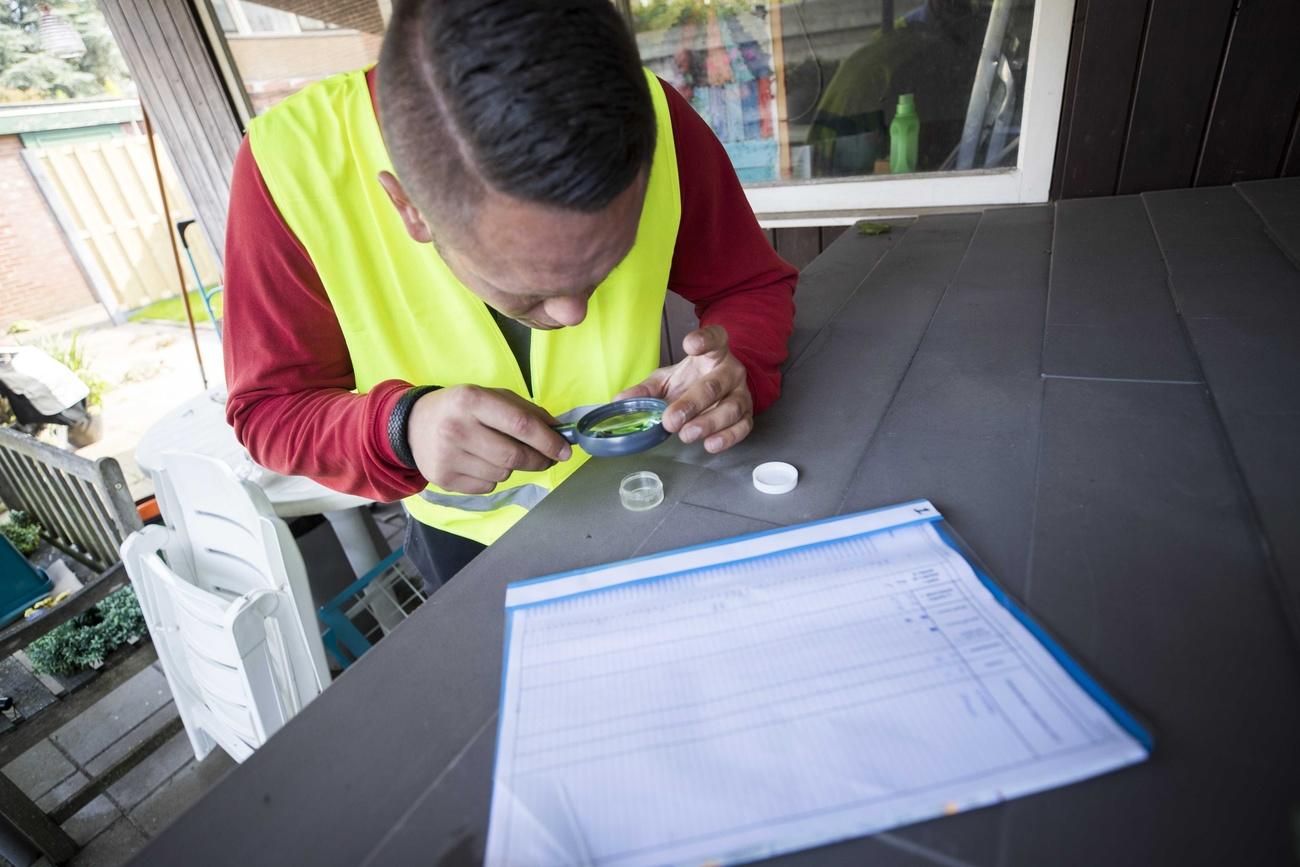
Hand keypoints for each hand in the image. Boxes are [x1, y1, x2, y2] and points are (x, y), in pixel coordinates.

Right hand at [407, 386, 571, 493]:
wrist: (413, 425)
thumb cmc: (460, 408)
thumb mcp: (489, 396)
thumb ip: (524, 410)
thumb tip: (557, 431)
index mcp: (471, 400)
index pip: (520, 424)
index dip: (548, 440)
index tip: (565, 451)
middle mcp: (457, 428)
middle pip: (513, 455)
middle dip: (538, 460)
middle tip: (547, 459)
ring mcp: (448, 456)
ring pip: (502, 474)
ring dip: (512, 467)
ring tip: (500, 453)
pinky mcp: (444, 479)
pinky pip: (487, 486)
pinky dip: (493, 478)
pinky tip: (481, 463)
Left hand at [616, 325, 752, 453]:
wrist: (718, 392)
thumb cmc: (691, 382)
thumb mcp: (667, 380)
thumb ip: (646, 389)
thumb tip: (619, 400)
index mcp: (713, 353)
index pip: (715, 339)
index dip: (705, 339)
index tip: (690, 344)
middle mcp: (730, 371)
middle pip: (715, 384)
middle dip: (692, 403)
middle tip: (671, 419)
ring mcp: (741, 393)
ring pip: (731, 408)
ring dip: (708, 423)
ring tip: (687, 434)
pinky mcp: (747, 415)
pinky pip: (742, 426)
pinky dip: (727, 438)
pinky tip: (710, 444)